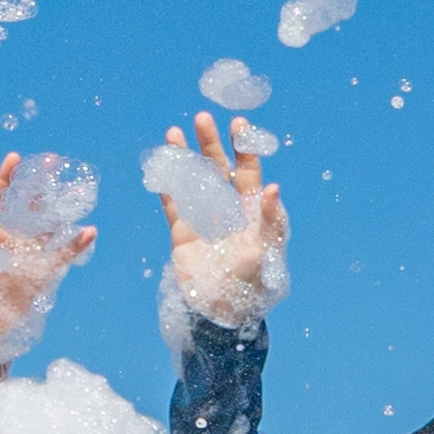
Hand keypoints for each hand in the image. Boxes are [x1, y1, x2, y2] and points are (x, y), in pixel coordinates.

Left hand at [0, 153, 98, 368]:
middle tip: (53, 162)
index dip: (7, 180)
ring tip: (76, 191)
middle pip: (27, 206)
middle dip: (39, 184)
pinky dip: (76, 245)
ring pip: (48, 227)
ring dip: (62, 210)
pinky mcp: (43, 276)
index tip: (16, 158)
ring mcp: (28, 257)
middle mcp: (10, 241)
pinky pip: (62, 257)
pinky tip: (89, 232)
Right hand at [160, 114, 289, 328]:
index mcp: (252, 212)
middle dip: (211, 144)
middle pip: (219, 169)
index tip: (239, 124)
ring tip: (174, 132)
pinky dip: (167, 183)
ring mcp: (205, 219)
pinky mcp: (183, 233)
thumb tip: (273, 187)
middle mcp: (229, 210)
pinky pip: (173, 203)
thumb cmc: (253, 286)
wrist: (223, 315)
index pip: (250, 172)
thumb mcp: (265, 253)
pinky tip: (160, 161)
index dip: (244, 149)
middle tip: (202, 118)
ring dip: (185, 157)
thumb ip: (269, 220)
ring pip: (193, 181)